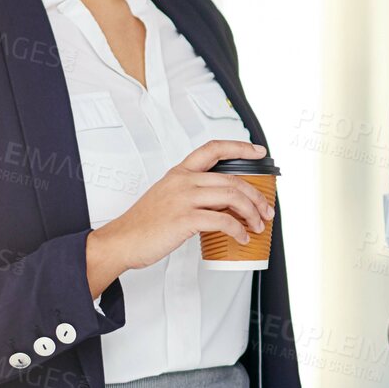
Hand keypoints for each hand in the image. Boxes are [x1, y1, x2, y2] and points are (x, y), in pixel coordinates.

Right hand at [96, 139, 274, 273]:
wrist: (122, 240)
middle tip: (266, 210)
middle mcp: (183, 181)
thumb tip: (219, 202)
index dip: (240, 147)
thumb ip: (190, 192)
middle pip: (232, 180)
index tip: (258, 151)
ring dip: (252, 213)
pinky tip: (241, 237)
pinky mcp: (185, 219)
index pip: (213, 149)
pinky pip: (222, 221)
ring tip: (257, 225)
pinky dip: (237, 230)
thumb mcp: (166, 196)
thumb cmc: (143, 223)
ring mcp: (184, 199)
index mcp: (180, 173)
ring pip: (232, 197)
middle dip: (256, 196)